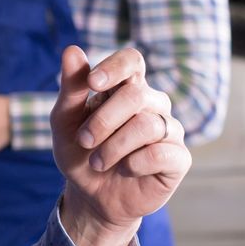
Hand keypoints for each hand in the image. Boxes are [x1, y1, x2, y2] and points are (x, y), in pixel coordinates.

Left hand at [50, 46, 190, 245]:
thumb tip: (72, 49)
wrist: (90, 196)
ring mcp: (169, 130)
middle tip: (84, 141)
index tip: (92, 84)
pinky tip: (126, 169)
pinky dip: (136, 163)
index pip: (131, 60)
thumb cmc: (80, 153)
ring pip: (148, 125)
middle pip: (137, 94)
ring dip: (114, 145)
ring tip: (97, 161)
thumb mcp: (65, 121)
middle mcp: (152, 104)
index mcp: (125, 88)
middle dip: (104, 120)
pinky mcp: (179, 159)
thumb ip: (71, 87)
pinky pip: (162, 153)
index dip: (115, 67)